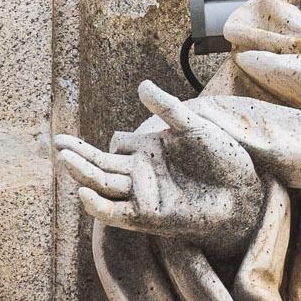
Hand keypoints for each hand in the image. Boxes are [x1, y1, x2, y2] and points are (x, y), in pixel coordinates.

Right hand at [57, 82, 266, 249]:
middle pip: (100, 166)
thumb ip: (168, 108)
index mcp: (147, 152)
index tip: (65, 139)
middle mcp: (141, 174)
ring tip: (64, 158)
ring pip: (104, 186)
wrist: (243, 190)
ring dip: (83, 174)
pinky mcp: (150, 216)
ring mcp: (144, 195)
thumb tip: (141, 84)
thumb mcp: (194, 127)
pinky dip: (100, 205)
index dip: (89, 145)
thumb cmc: (222, 158)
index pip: (112, 147)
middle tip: (56, 143)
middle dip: (78, 156)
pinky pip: (118, 212)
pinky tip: (84, 192)